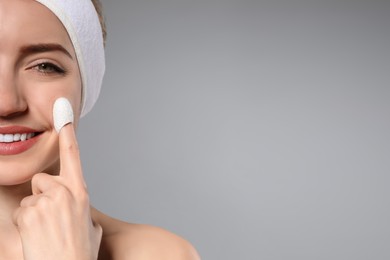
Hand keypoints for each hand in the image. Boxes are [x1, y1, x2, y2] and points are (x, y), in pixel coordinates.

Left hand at [13, 123, 101, 259]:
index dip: (67, 132)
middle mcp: (64, 192)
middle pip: (42, 180)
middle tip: (51, 219)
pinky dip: (26, 224)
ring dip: (34, 213)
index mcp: (81, 192)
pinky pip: (22, 212)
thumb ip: (81, 207)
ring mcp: (45, 202)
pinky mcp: (28, 214)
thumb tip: (74, 204)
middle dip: (43, 195)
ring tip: (46, 232)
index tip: (62, 110)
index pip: (73, 155)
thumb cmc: (80, 251)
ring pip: (31, 198)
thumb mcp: (90, 226)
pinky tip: (37, 236)